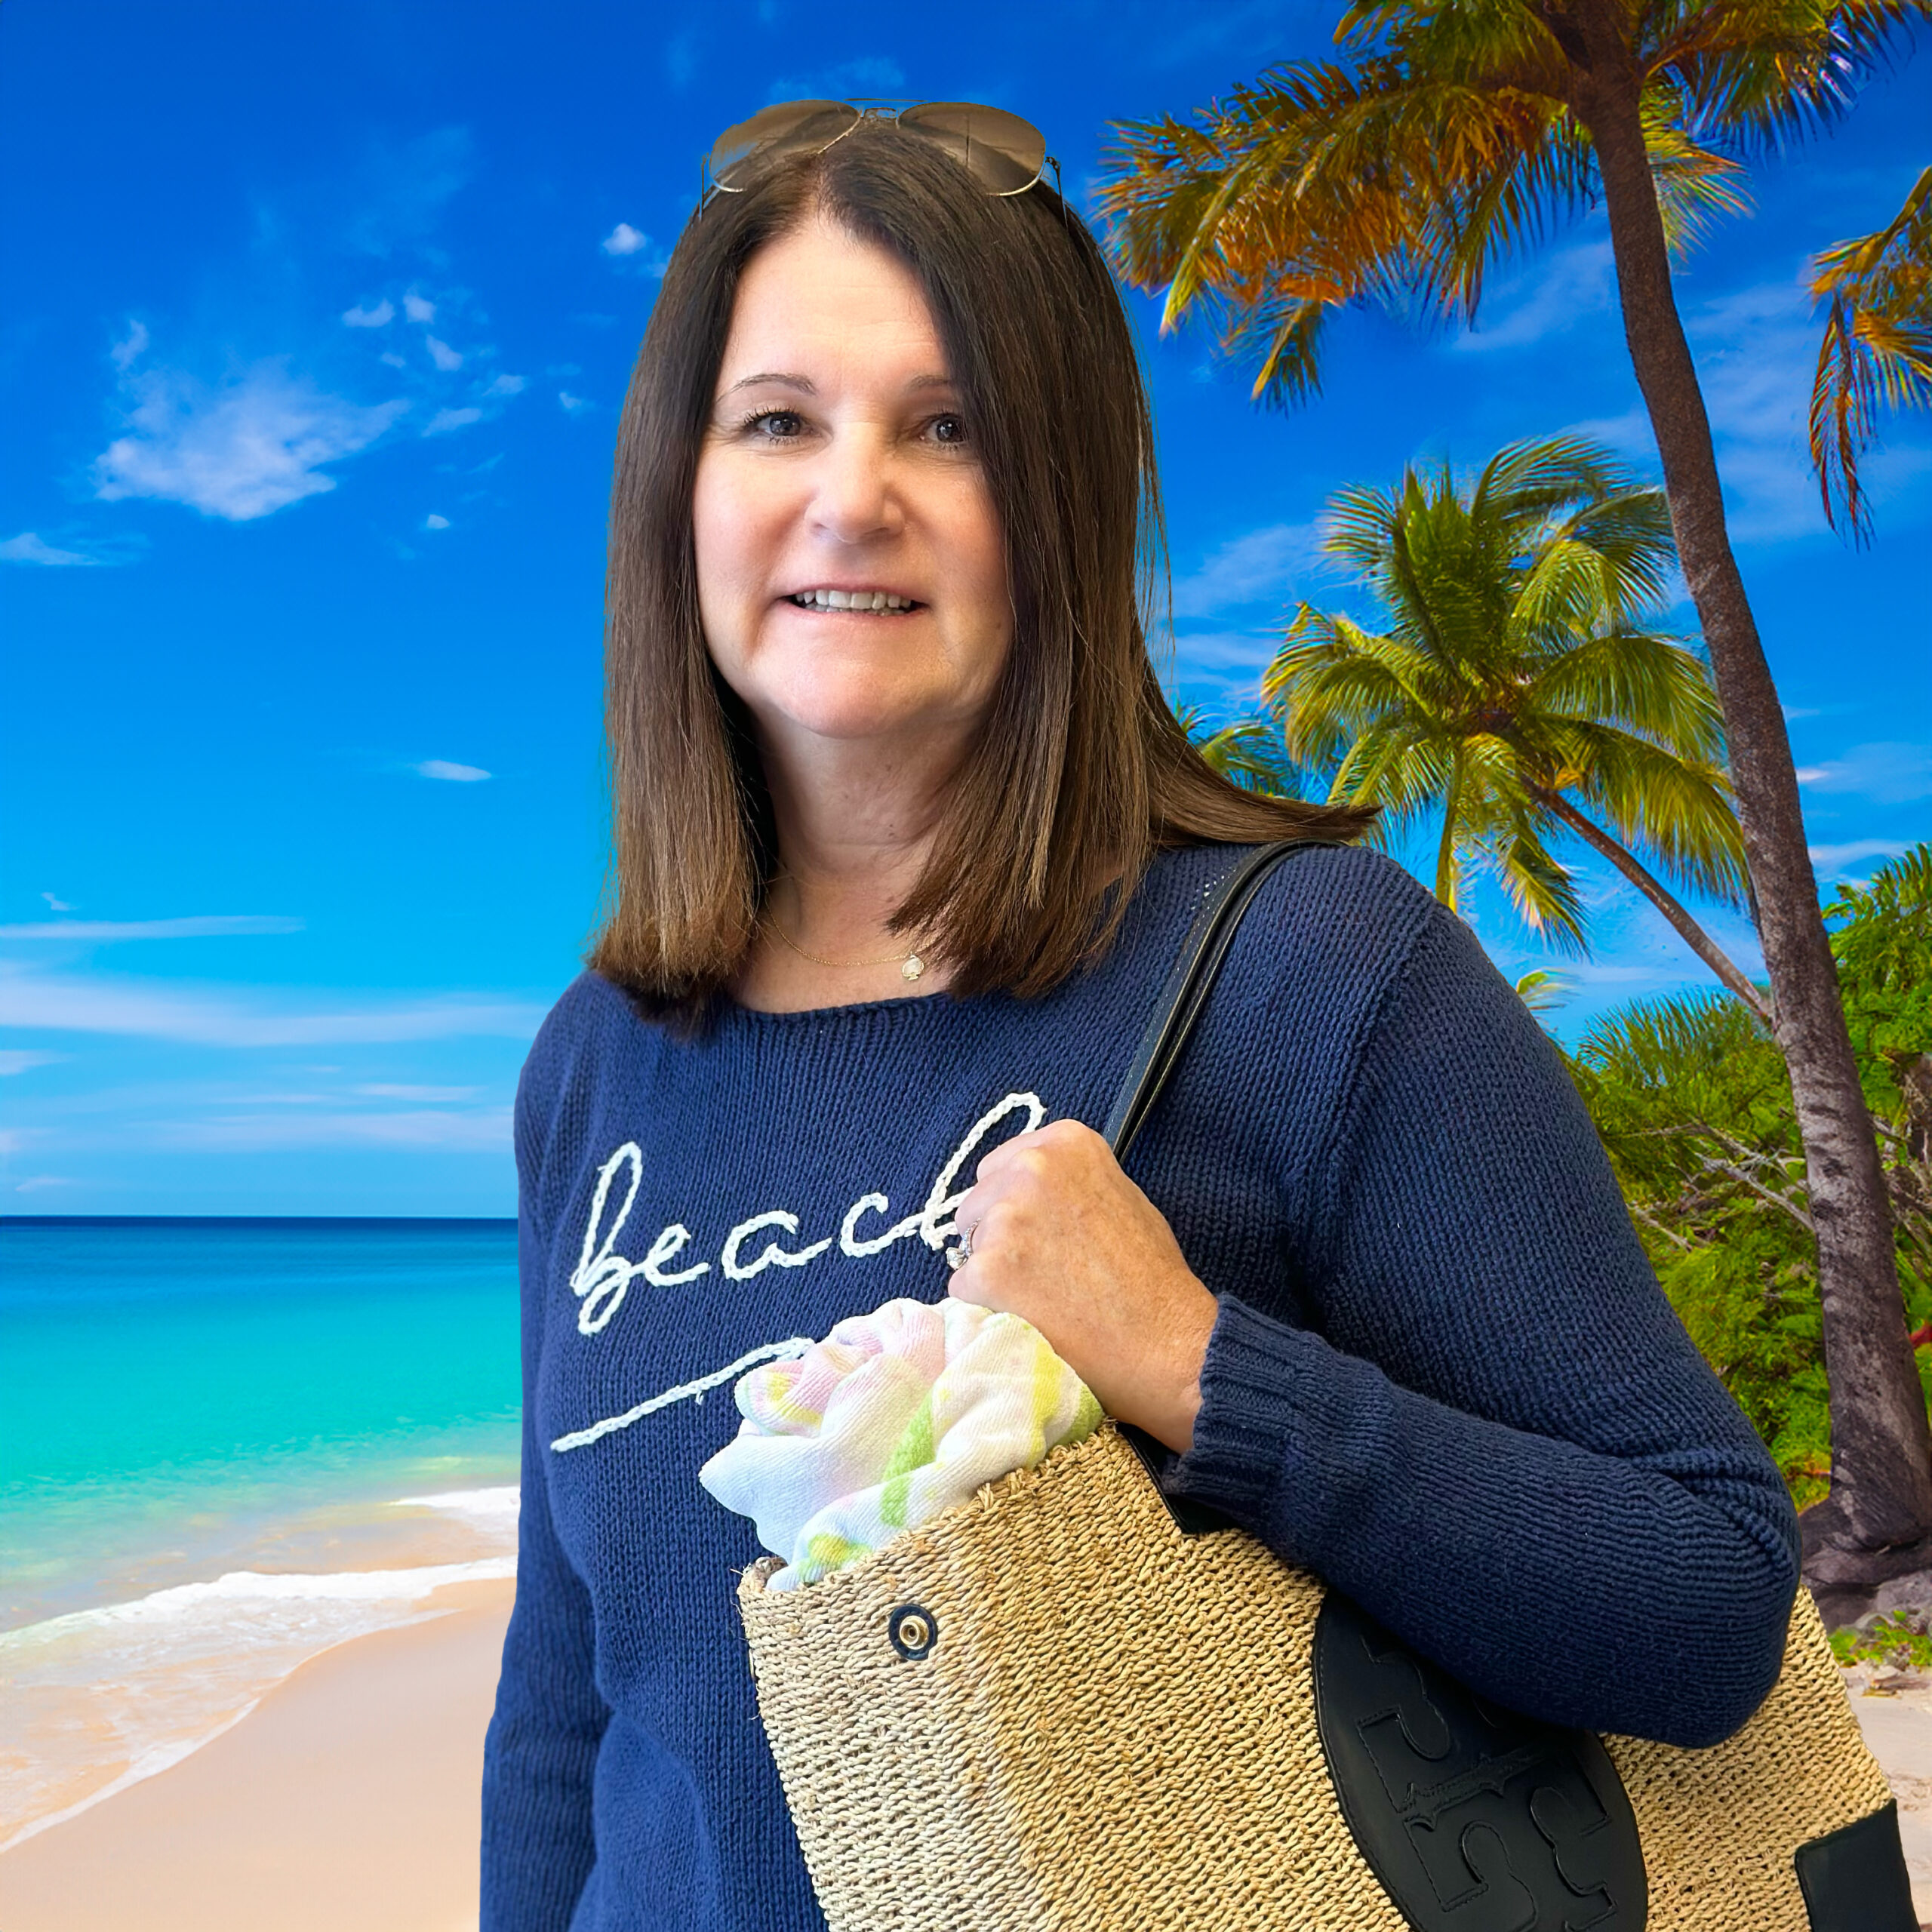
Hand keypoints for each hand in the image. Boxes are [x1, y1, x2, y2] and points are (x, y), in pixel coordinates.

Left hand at [945, 1119, 1218, 1451]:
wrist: (1168, 1343)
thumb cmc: (1152, 1277)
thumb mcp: (1120, 1196)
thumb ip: (1070, 1183)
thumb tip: (1025, 1193)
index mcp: (1065, 1143)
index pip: (1000, 1167)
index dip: (1015, 1204)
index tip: (1041, 1232)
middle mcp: (1032, 1167)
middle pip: (978, 1202)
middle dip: (998, 1235)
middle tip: (1043, 1271)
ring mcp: (1008, 1217)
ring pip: (969, 1247)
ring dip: (992, 1271)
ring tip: (1043, 1296)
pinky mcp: (989, 1269)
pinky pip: (963, 1288)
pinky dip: (986, 1306)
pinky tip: (1030, 1316)